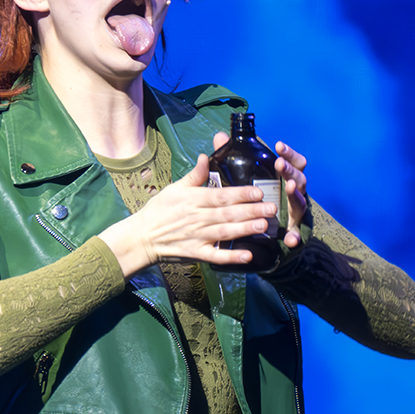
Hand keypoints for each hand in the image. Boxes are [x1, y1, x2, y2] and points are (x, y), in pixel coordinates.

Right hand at [98, 151, 275, 276]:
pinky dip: (231, 257)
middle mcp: (198, 218)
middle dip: (251, 211)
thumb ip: (195, 175)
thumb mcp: (175, 188)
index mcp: (194, 199)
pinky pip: (216, 256)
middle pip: (228, 213)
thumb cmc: (159, 210)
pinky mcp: (196, 253)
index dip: (241, 193)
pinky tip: (247, 256)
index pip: (221, 195)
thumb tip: (206, 156)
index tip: (259, 191)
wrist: (142, 237)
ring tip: (263, 226)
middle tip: (271, 208)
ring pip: (225, 232)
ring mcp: (197, 237)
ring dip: (245, 229)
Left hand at [211, 131, 310, 254]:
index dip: (288, 153)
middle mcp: (294, 193)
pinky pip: (296, 234)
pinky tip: (290, 239)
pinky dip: (294, 236)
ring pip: (300, 202)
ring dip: (295, 194)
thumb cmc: (261, 198)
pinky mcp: (293, 231)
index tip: (278, 146)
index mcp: (286, 179)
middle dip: (290, 170)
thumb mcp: (249, 178)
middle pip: (299, 178)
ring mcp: (296, 212)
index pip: (293, 162)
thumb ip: (235, 158)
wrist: (271, 231)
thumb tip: (220, 137)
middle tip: (279, 164)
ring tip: (290, 187)